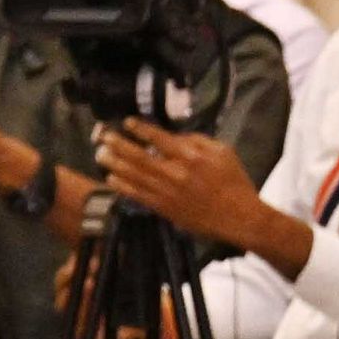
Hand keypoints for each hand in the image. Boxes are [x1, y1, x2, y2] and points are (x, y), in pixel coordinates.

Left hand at [100, 120, 284, 252]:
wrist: (238, 216)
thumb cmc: (234, 181)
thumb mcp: (223, 151)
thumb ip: (197, 141)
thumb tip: (174, 136)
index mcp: (190, 156)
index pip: (158, 138)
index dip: (140, 129)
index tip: (127, 122)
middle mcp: (174, 172)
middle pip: (138, 156)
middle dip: (118, 144)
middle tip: (103, 136)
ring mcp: (166, 191)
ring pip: (133, 175)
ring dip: (114, 163)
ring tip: (100, 153)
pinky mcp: (163, 207)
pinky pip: (137, 195)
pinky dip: (122, 186)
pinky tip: (111, 177)